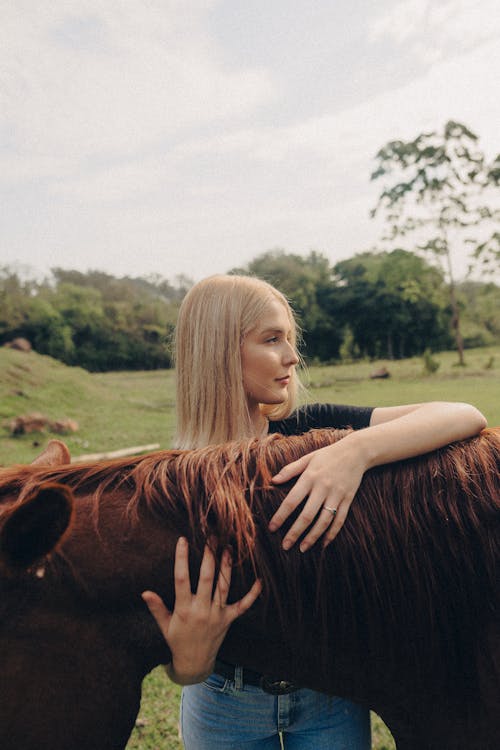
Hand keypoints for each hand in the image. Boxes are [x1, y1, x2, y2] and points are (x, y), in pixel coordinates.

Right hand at [142, 537, 261, 683]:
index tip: (182, 540)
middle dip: (209, 556)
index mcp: (184, 609)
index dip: (182, 559)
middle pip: (207, 578)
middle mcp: (201, 610)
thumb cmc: (177, 641)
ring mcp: (217, 615)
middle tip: (212, 536)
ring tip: (229, 547)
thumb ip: (156, 607)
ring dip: (227, 566)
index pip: (181, 579)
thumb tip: (144, 592)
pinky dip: (252, 594)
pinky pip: (243, 606)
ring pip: (223, 586)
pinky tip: (260, 580)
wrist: (194, 664)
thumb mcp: (164, 626)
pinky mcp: (228, 620)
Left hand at [268, 438, 366, 551]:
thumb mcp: (307, 458)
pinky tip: (324, 543)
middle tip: (285, 546)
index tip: (272, 528)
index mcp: (310, 477)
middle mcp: (323, 488)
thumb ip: (290, 470)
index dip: (281, 516)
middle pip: (307, 515)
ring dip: (313, 537)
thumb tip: (272, 481)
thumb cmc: (328, 455)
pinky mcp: (348, 499)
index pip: (292, 501)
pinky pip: (340, 520)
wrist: (356, 451)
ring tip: (302, 548)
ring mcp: (337, 495)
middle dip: (295, 533)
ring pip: (324, 521)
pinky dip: (332, 533)